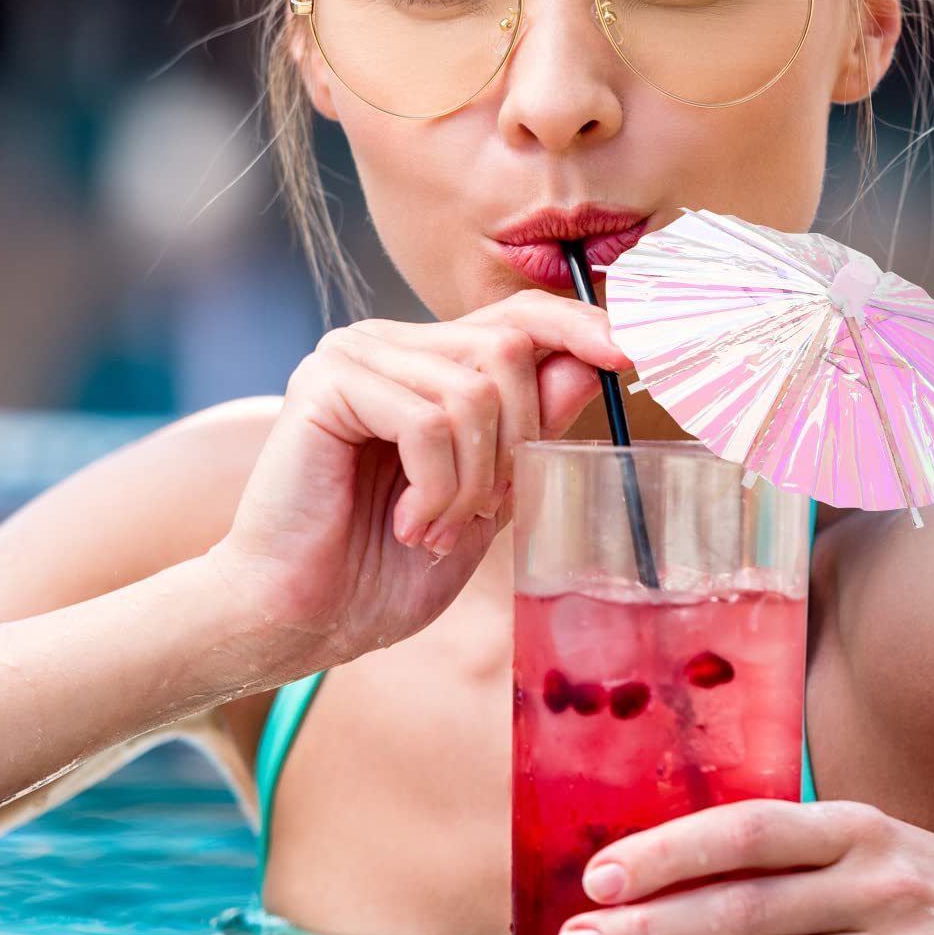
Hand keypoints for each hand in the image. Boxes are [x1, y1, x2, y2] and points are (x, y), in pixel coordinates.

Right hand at [212, 291, 632, 671]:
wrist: (295, 619)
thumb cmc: (384, 566)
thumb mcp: (487, 496)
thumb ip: (531, 430)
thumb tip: (591, 364)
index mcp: (430, 361)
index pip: (523, 316)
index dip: (584, 327)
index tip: (638, 352)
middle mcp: (391, 342)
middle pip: (509, 347)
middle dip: (517, 441)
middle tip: (481, 509)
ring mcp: (355, 355)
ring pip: (473, 389)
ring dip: (472, 480)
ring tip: (435, 527)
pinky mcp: (327, 383)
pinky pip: (428, 419)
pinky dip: (437, 486)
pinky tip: (409, 522)